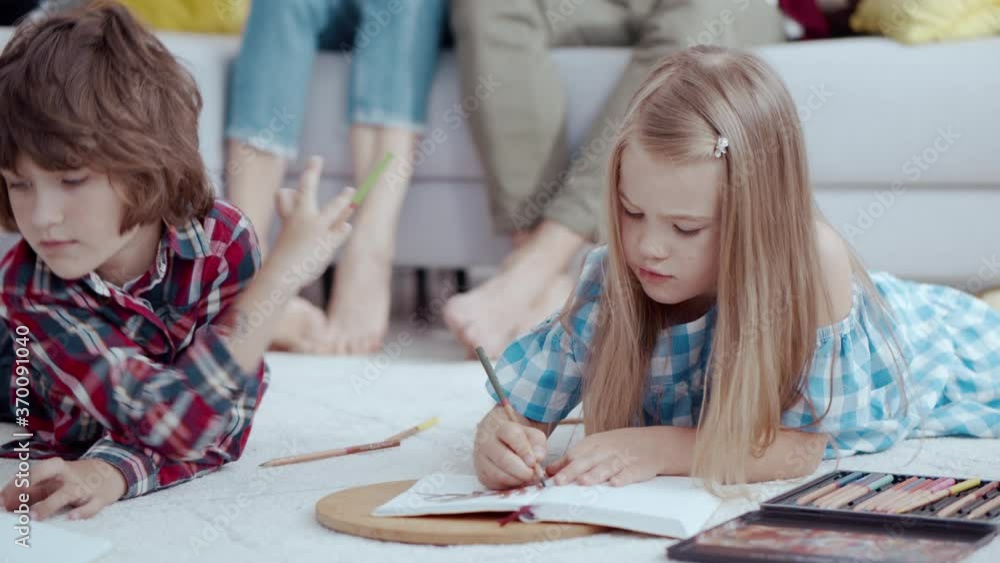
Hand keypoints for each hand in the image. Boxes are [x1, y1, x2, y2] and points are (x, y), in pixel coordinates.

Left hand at [1, 458, 126, 519]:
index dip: (14, 485)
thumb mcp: (53, 481)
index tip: (0, 500)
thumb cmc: (74, 480)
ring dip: (48, 505)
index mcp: (55, 468)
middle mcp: (68, 475)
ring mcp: (84, 486)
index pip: (30, 472)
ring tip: (33, 516)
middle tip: (8, 500)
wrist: (112, 473)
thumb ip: (31, 492)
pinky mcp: (99, 498)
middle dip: (27, 483)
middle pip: (46, 472)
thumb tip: (5, 504)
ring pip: (66, 494)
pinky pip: (91, 505)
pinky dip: (83, 511)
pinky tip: (73, 516)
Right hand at [268, 155, 354, 291]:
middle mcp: (302, 218)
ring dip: (344, 200)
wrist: (282, 276)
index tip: (317, 160)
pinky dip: (344, 228)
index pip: (296, 190)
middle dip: (312, 173)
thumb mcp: (292, 236)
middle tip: (317, 159)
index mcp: (291, 216)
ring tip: (351, 191)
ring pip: (334, 208)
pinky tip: (346, 225)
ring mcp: (316, 229)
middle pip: (307, 189)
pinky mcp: (327, 243)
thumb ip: (308, 223)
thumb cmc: (287, 255)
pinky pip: (342, 230)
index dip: (310, 173)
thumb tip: (326, 212)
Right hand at [474, 419, 548, 489]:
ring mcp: (481, 459)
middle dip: (521, 470)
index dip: (524, 450)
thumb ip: (538, 444)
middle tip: (534, 475)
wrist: (497, 439)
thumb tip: (538, 458)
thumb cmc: (516, 438)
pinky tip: (518, 482)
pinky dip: (509, 486)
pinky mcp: (481, 474)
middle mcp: (486, 442)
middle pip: (502, 458)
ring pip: (497, 474)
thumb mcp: (531, 435)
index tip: (533, 462)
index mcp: (500, 427)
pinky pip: (494, 484)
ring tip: (528, 479)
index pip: (511, 436)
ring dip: (516, 480)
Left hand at [547, 427, 667, 486]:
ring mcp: (623, 458)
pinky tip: (615, 484)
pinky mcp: (639, 468)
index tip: (548, 478)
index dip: (561, 466)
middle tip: (559, 482)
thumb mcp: (596, 447)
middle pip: (588, 460)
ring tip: (584, 482)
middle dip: (572, 471)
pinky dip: (623, 478)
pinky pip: (630, 473)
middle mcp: (607, 450)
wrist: (656, 443)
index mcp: (595, 443)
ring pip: (607, 466)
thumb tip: (549, 470)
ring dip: (595, 474)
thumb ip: (574, 458)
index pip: (575, 454)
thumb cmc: (621, 446)